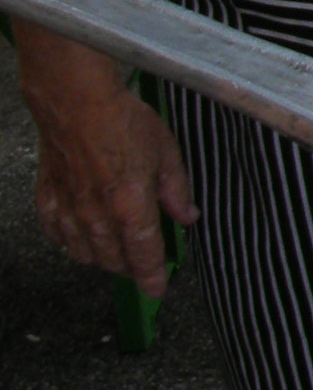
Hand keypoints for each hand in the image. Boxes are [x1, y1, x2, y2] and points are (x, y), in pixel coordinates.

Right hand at [24, 51, 195, 293]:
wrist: (74, 99)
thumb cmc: (121, 119)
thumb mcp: (165, 151)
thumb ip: (176, 190)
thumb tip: (187, 217)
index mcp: (131, 205)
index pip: (144, 256)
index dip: (152, 278)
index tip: (157, 290)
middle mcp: (97, 216)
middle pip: (114, 261)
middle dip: (131, 267)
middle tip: (142, 262)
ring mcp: (69, 210)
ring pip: (85, 254)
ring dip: (103, 258)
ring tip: (116, 249)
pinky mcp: (47, 199)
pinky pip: (57, 236)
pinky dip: (70, 242)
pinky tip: (81, 235)